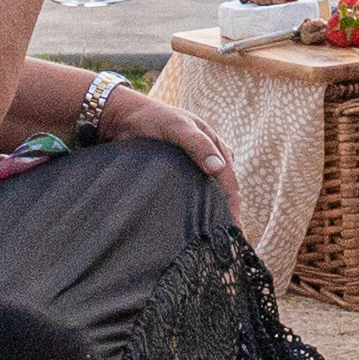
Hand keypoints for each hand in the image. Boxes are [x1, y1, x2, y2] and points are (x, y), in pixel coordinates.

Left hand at [88, 85, 242, 227]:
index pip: (230, 182)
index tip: (234, 230)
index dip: (233, 207)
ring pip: (207, 196)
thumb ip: (198, 145)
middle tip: (224, 242)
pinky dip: (193, 210)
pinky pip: (189, 195)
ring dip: (210, 214)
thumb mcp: (178, 127)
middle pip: (222, 193)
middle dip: (225, 215)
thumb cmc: (154, 118)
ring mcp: (193, 169)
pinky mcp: (176, 176)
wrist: (124, 117)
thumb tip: (219, 168)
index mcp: (216, 147)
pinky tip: (189, 226)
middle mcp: (209, 160)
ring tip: (209, 239)